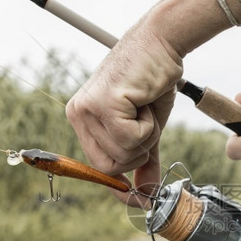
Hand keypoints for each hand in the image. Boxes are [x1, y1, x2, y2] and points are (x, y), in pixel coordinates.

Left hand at [65, 20, 183, 200]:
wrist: (162, 43)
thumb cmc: (153, 81)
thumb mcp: (148, 128)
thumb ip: (143, 160)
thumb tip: (147, 194)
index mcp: (82, 119)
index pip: (98, 168)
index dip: (120, 185)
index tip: (140, 198)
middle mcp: (78, 114)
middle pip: (108, 168)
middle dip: (137, 155)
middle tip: (146, 126)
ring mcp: (87, 109)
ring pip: (121, 155)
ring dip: (146, 137)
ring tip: (144, 108)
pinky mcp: (103, 104)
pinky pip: (130, 139)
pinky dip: (148, 127)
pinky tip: (143, 101)